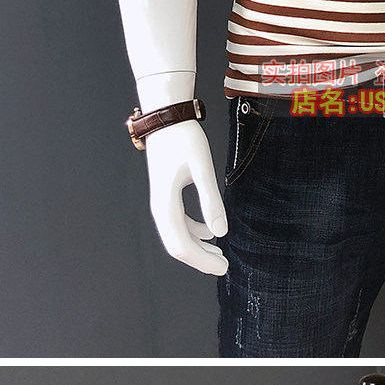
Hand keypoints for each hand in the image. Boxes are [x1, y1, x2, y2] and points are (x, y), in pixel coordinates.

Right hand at [144, 121, 228, 273]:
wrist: (166, 117)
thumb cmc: (184, 139)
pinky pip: (178, 222)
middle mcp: (160, 207)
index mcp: (166, 205)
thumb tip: (220, 233)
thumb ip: (211, 201)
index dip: (202, 261)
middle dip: (200, 259)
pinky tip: (210, 232)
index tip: (223, 268)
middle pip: (177, 245)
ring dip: (198, 247)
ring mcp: (162, 202)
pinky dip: (194, 232)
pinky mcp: (167, 194)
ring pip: (177, 236)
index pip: (182, 245)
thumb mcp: (203, 169)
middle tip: (223, 267)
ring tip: (219, 255)